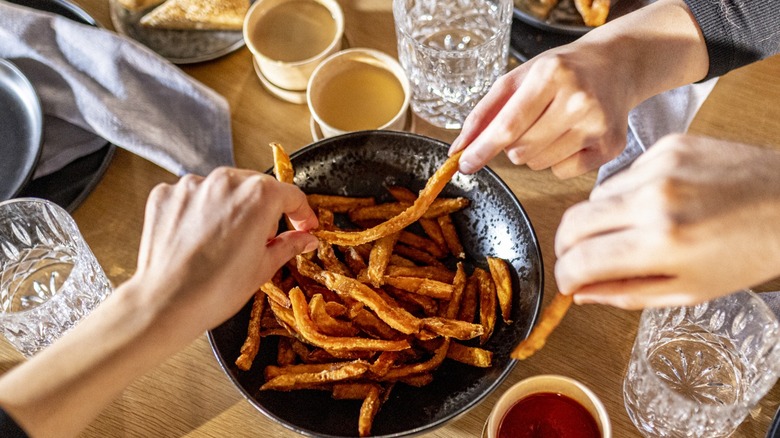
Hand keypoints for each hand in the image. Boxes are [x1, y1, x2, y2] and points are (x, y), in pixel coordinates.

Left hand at [132, 167, 318, 333]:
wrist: (166, 304)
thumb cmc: (216, 290)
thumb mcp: (263, 268)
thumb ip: (288, 245)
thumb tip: (304, 238)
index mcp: (258, 196)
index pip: (290, 195)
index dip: (301, 214)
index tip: (303, 225)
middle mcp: (226, 181)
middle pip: (256, 187)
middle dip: (264, 210)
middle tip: (264, 239)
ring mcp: (193, 185)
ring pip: (223, 190)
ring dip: (231, 209)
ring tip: (227, 242)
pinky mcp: (167, 194)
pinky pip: (192, 196)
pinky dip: (200, 212)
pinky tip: (201, 238)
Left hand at [448, 0, 708, 178]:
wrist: (615, 66)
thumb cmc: (560, 72)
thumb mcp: (518, 79)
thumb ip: (484, 113)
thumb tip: (459, 149)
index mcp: (551, 75)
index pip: (508, 125)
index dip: (483, 149)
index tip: (465, 164)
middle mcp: (579, 100)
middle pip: (522, 151)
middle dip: (512, 145)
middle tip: (528, 123)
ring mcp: (598, 125)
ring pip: (539, 165)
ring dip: (534, 152)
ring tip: (551, 125)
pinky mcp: (611, 147)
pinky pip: (562, 173)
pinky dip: (557, 161)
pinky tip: (570, 136)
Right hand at [554, 134, 779, 308]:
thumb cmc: (750, 252)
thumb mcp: (690, 290)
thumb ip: (628, 294)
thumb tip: (582, 293)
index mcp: (662, 244)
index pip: (581, 261)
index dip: (565, 277)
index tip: (568, 283)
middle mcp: (654, 200)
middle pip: (572, 222)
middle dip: (566, 247)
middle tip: (577, 259)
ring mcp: (659, 167)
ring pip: (594, 197)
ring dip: (598, 220)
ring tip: (629, 231)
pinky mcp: (668, 145)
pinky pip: (624, 174)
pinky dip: (628, 194)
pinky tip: (655, 204)